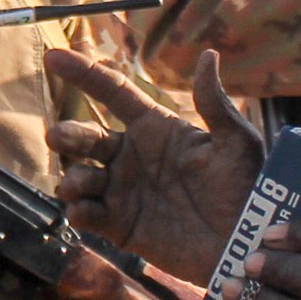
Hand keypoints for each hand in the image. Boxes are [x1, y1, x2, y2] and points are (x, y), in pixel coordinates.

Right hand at [46, 47, 264, 282]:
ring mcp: (124, 191)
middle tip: (58, 137)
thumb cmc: (247, 188)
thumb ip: (215, 103)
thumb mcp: (236, 143)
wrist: (247, 245)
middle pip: (86, 137)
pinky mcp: (121, 226)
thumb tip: (208, 54)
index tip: (53, 57)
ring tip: (80, 184)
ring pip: (80, 176)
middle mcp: (132, 156)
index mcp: (155, 129)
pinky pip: (88, 214)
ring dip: (73, 178)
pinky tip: (82, 211)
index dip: (83, 73)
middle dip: (67, 134)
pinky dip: (78, 211)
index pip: (112, 92)